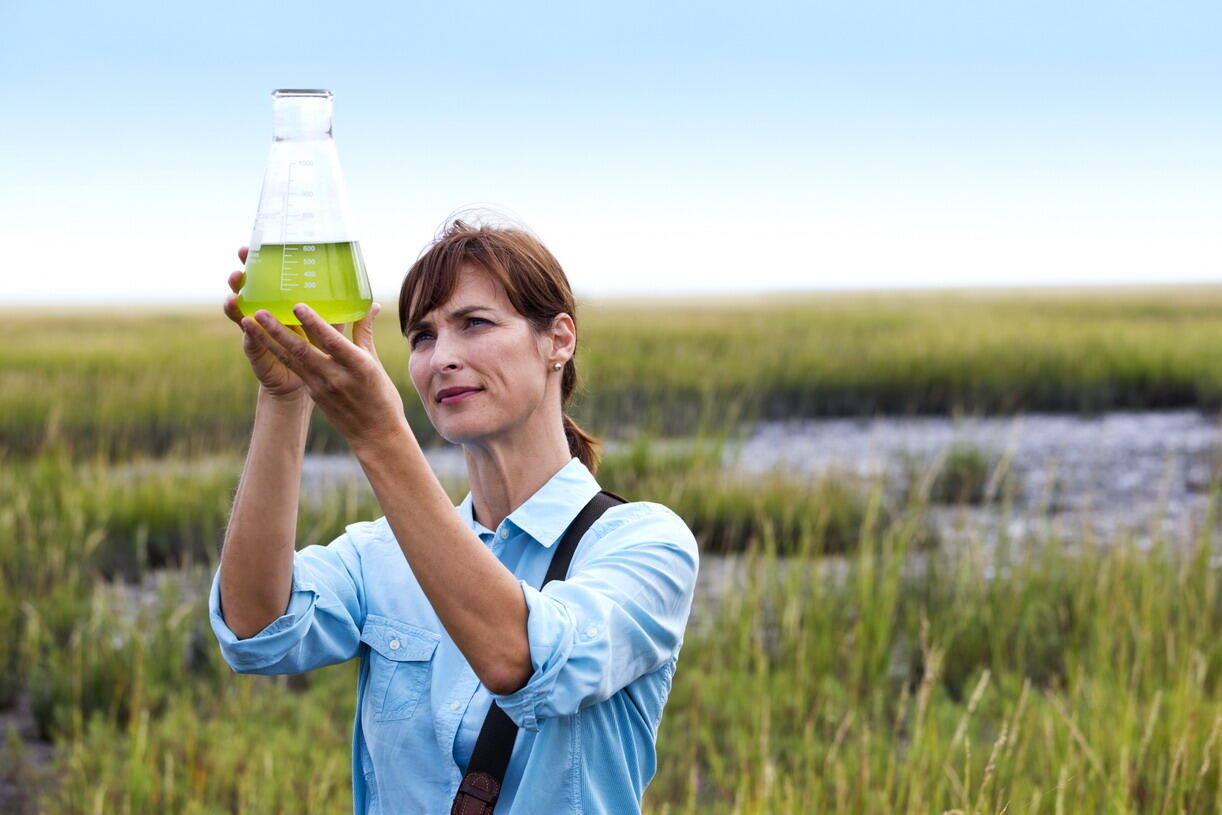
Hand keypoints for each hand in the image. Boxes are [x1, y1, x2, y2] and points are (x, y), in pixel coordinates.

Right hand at [224, 246, 344, 399]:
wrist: (315, 387)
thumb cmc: (327, 356)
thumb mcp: (338, 334)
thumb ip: (349, 317)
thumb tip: (375, 304)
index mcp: (285, 308)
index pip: (267, 282)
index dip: (258, 265)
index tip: (248, 247)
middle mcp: (269, 317)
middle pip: (250, 293)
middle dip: (241, 278)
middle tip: (238, 264)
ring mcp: (260, 334)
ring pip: (243, 315)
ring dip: (236, 304)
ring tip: (234, 294)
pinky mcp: (258, 355)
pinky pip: (250, 342)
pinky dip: (248, 333)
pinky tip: (244, 323)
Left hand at [239, 298, 406, 451]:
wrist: (374, 434)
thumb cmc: (381, 396)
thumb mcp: (375, 363)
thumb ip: (364, 333)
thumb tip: (370, 305)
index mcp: (358, 366)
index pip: (331, 341)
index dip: (314, 323)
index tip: (297, 306)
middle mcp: (336, 377)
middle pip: (302, 350)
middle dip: (277, 330)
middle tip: (258, 312)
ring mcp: (321, 387)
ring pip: (290, 359)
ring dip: (267, 340)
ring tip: (249, 323)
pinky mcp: (312, 394)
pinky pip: (294, 369)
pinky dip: (278, 352)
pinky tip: (265, 339)